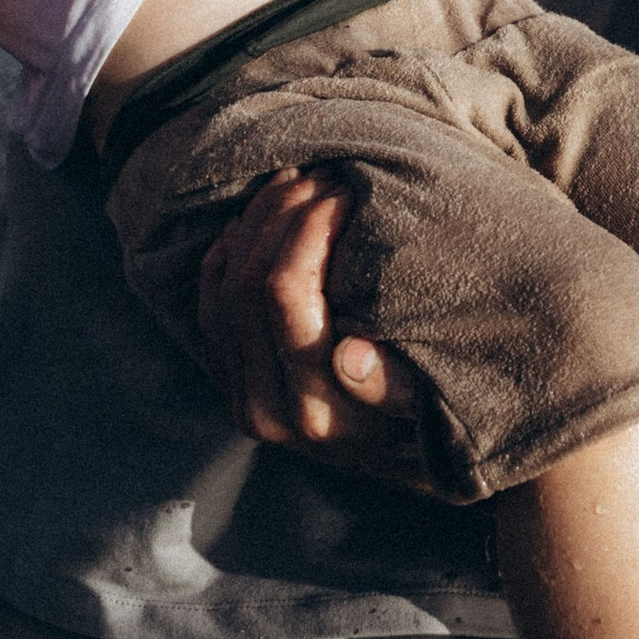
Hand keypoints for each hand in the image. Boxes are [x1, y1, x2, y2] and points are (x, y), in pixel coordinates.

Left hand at [196, 169, 423, 459]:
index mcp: (314, 409)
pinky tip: (260, 220)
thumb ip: (394, 387)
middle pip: (247, 280)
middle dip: (283, 213)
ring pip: (223, 285)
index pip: (285, 291)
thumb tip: (350, 355)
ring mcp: (239, 395)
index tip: (347, 194)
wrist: (399, 461)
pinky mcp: (228, 382)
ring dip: (257, 223)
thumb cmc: (427, 422)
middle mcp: (264, 409)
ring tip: (297, 183)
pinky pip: (210, 302)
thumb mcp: (428, 410)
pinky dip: (228, 251)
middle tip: (324, 177)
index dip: (309, 228)